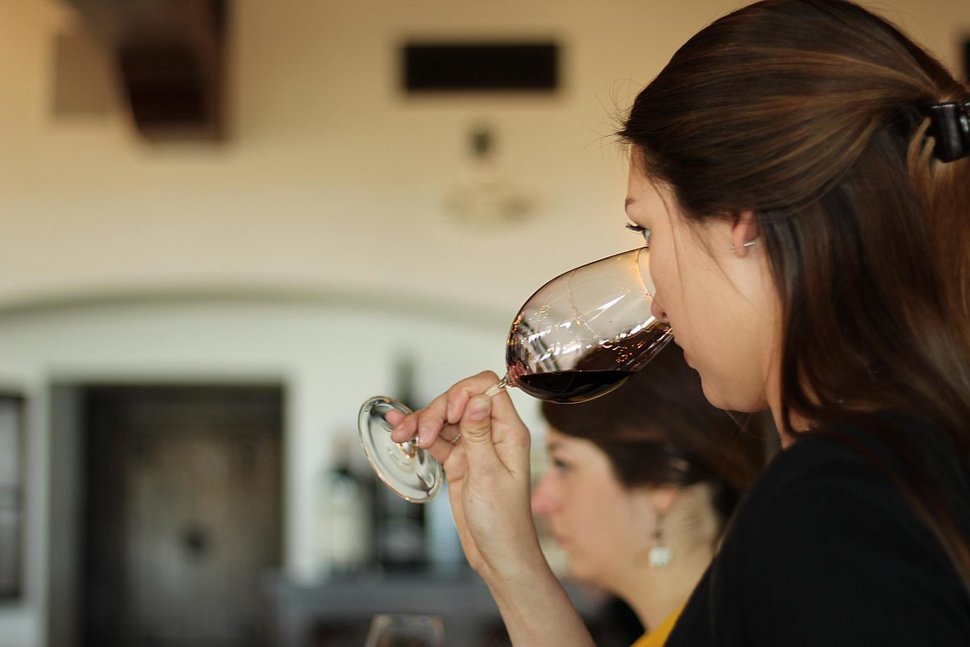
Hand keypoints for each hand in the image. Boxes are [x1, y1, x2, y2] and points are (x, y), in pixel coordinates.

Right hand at [389, 371, 543, 580]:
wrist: (497, 554)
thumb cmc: (503, 521)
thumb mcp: (488, 476)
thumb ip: (478, 435)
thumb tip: (476, 399)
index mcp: (509, 433)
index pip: (488, 390)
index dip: (464, 392)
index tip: (448, 413)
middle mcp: (493, 435)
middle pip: (460, 401)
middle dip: (437, 411)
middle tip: (421, 435)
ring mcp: (474, 447)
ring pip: (445, 420)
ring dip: (422, 423)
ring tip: (401, 436)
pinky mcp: (459, 461)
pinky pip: (437, 439)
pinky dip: (420, 435)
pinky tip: (401, 430)